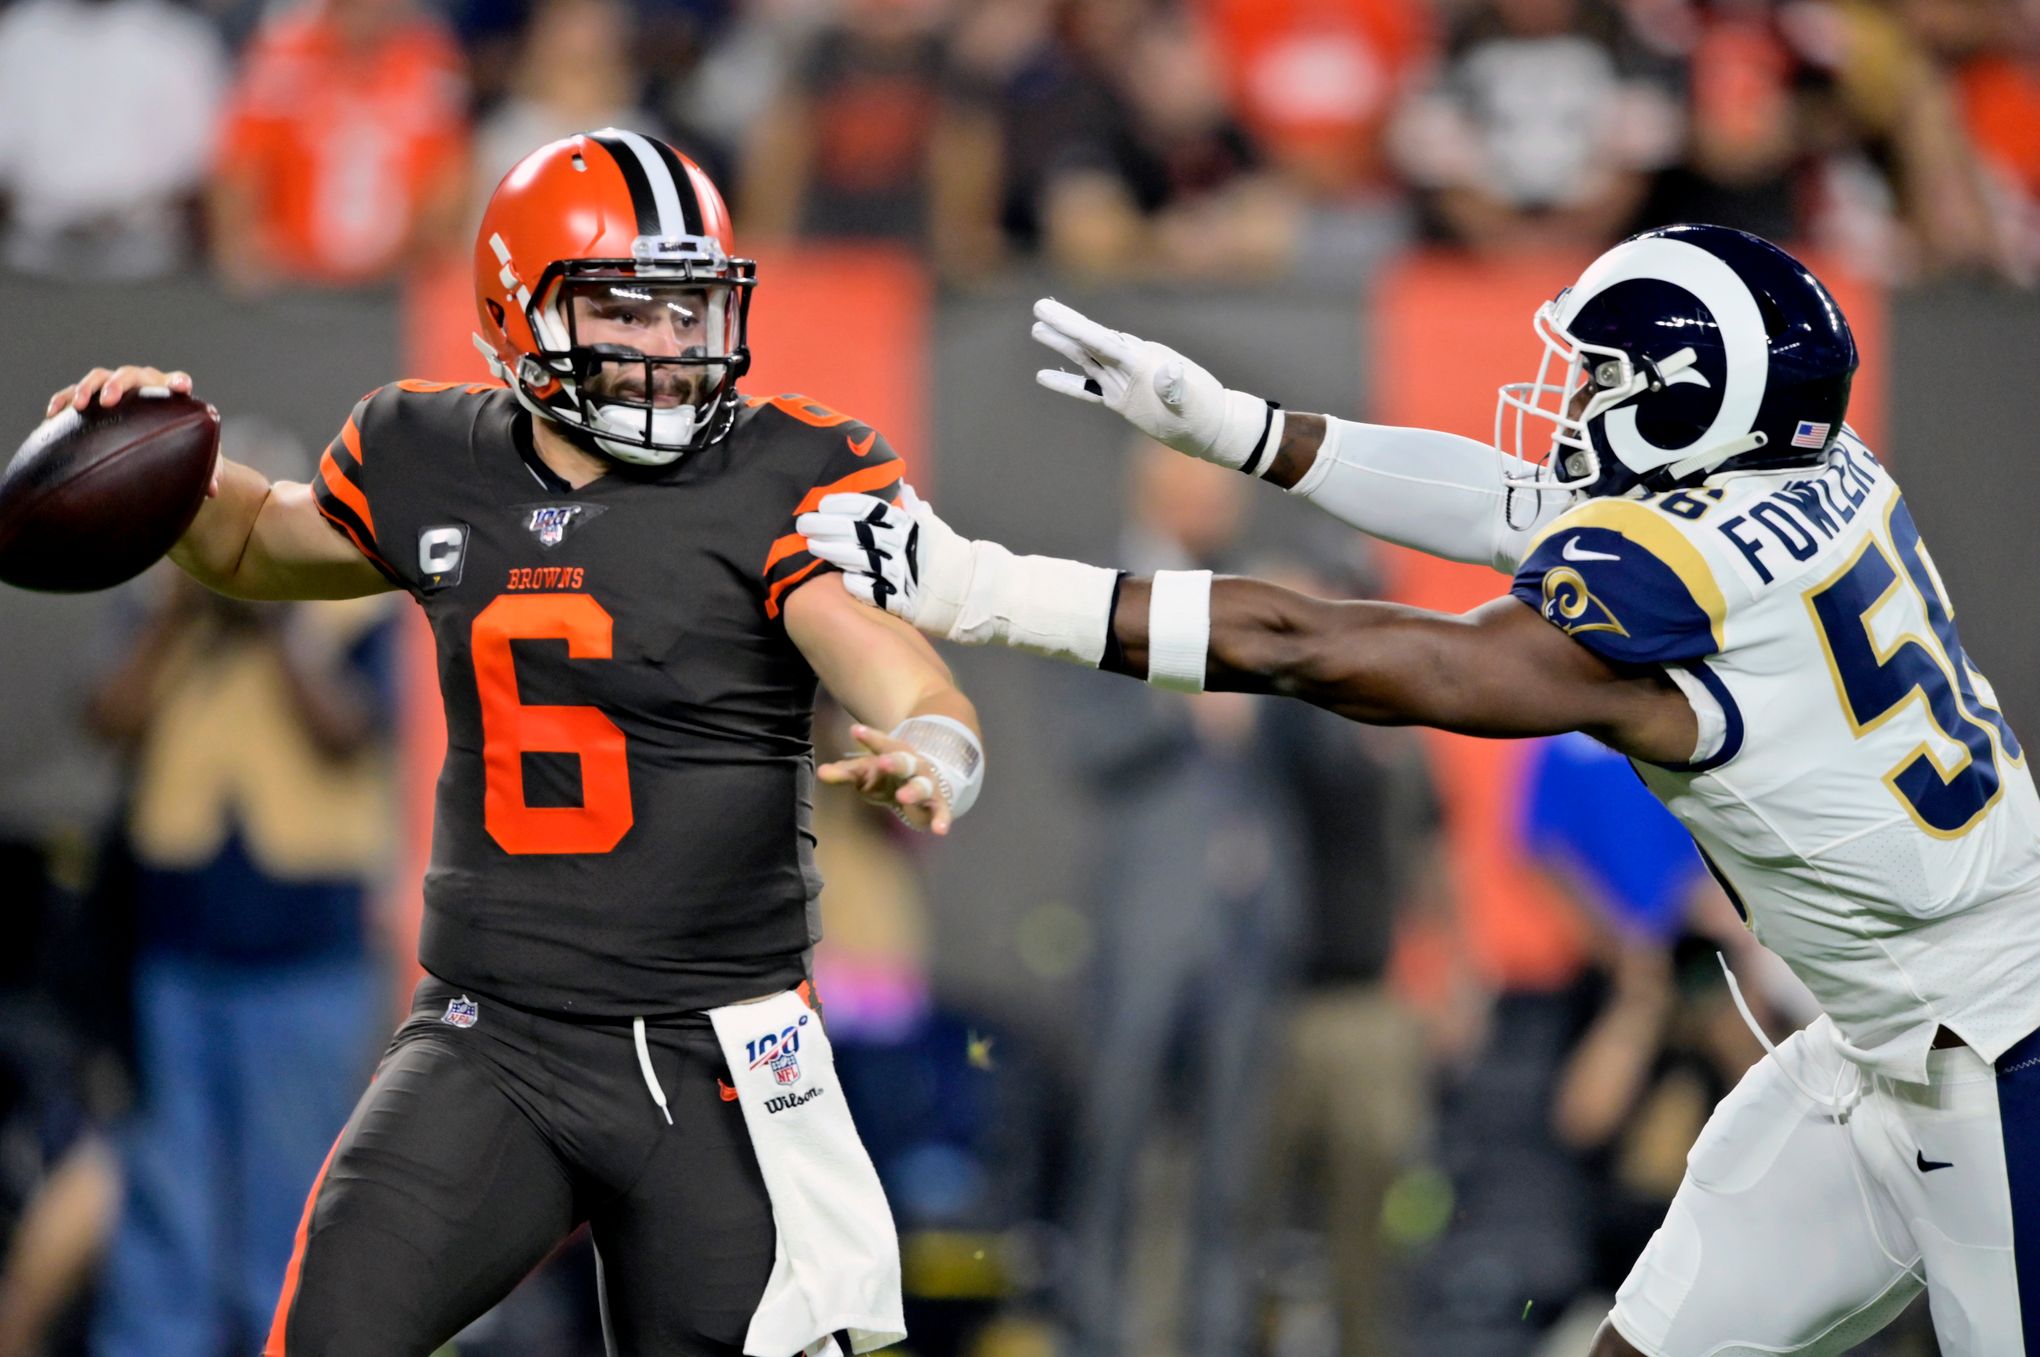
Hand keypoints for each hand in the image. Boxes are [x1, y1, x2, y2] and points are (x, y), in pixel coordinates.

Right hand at [45, 366, 217, 496]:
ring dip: (86, 388)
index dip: (178, 381)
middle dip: (117, 385)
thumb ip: (209, 470)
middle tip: (108, 400)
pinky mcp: (92, 398)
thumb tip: (213, 492)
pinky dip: (62, 400)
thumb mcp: (197, 458)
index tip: (182, 386)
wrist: (155, 439)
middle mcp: (142, 384)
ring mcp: (115, 388)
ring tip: (78, 406)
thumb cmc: (180, 446)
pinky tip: (52, 415)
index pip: (177, 382)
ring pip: (98, 377)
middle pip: (130, 375)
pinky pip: (71, 393)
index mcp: (170, 393)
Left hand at [795, 485, 975, 638]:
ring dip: (834, 552)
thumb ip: (911, 509)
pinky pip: (873, 591)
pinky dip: (856, 584)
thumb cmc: (945, 556)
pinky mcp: (901, 598)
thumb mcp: (930, 527)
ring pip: (861, 559)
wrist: (970, 589)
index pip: (871, 509)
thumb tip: (903, 487)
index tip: (824, 503)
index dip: (845, 505)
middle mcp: (901, 545)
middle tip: (804, 524)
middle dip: (829, 526)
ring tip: (813, 547)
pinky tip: (839, 579)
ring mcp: (901, 572)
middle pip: (858, 532)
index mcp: (907, 525)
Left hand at [817, 722, 955, 833]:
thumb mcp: (864, 771)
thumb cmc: (886, 775)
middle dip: (895, 762)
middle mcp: (913, 765)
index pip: (882, 743)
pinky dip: (941, 819)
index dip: (870, 738)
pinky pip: (941, 810)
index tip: (856, 731)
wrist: (923, 780)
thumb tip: (821, 773)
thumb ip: (844, 773)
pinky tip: (940, 830)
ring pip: (922, 785)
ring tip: (902, 798)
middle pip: (905, 761)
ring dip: (914, 791)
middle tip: (883, 762)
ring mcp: (927, 783)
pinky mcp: (937, 803)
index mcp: (893, 753)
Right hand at [1030, 298, 1269, 469]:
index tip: (1051, 310)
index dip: (1074, 325)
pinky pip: (1088, 388)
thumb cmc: (1202, 414)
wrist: (1210, 426)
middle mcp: (1129, 365)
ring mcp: (1123, 381)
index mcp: (1141, 360)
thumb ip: (1176, 386)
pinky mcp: (1120, 398)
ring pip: (1086, 358)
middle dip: (1065, 326)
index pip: (1101, 340)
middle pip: (1090, 342)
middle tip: (1038, 307)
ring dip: (1063, 345)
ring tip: (1037, 328)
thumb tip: (1169, 369)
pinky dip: (1067, 382)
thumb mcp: (1190, 401)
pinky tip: (1044, 376)